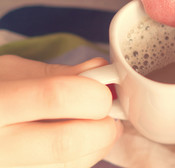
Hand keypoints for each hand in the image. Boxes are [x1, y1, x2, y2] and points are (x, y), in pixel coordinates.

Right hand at [0, 55, 121, 167]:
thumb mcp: (12, 73)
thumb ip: (58, 73)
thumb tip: (101, 70)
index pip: (54, 97)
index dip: (91, 92)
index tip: (103, 89)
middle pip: (67, 142)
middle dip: (103, 126)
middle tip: (107, 112)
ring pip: (73, 166)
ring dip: (98, 144)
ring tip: (94, 124)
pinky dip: (84, 158)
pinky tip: (77, 142)